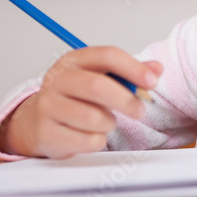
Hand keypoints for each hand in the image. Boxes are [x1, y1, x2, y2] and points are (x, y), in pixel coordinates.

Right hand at [0, 46, 160, 159]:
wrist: (39, 121)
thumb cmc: (78, 97)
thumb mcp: (101, 77)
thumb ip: (130, 72)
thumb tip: (157, 69)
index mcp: (73, 61)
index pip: (107, 55)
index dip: (133, 68)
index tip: (152, 81)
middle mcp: (56, 81)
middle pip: (96, 86)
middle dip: (125, 100)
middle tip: (140, 111)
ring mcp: (47, 107)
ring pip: (92, 118)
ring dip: (109, 123)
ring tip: (106, 122)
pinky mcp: (46, 134)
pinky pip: (86, 141)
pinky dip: (98, 141)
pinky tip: (91, 135)